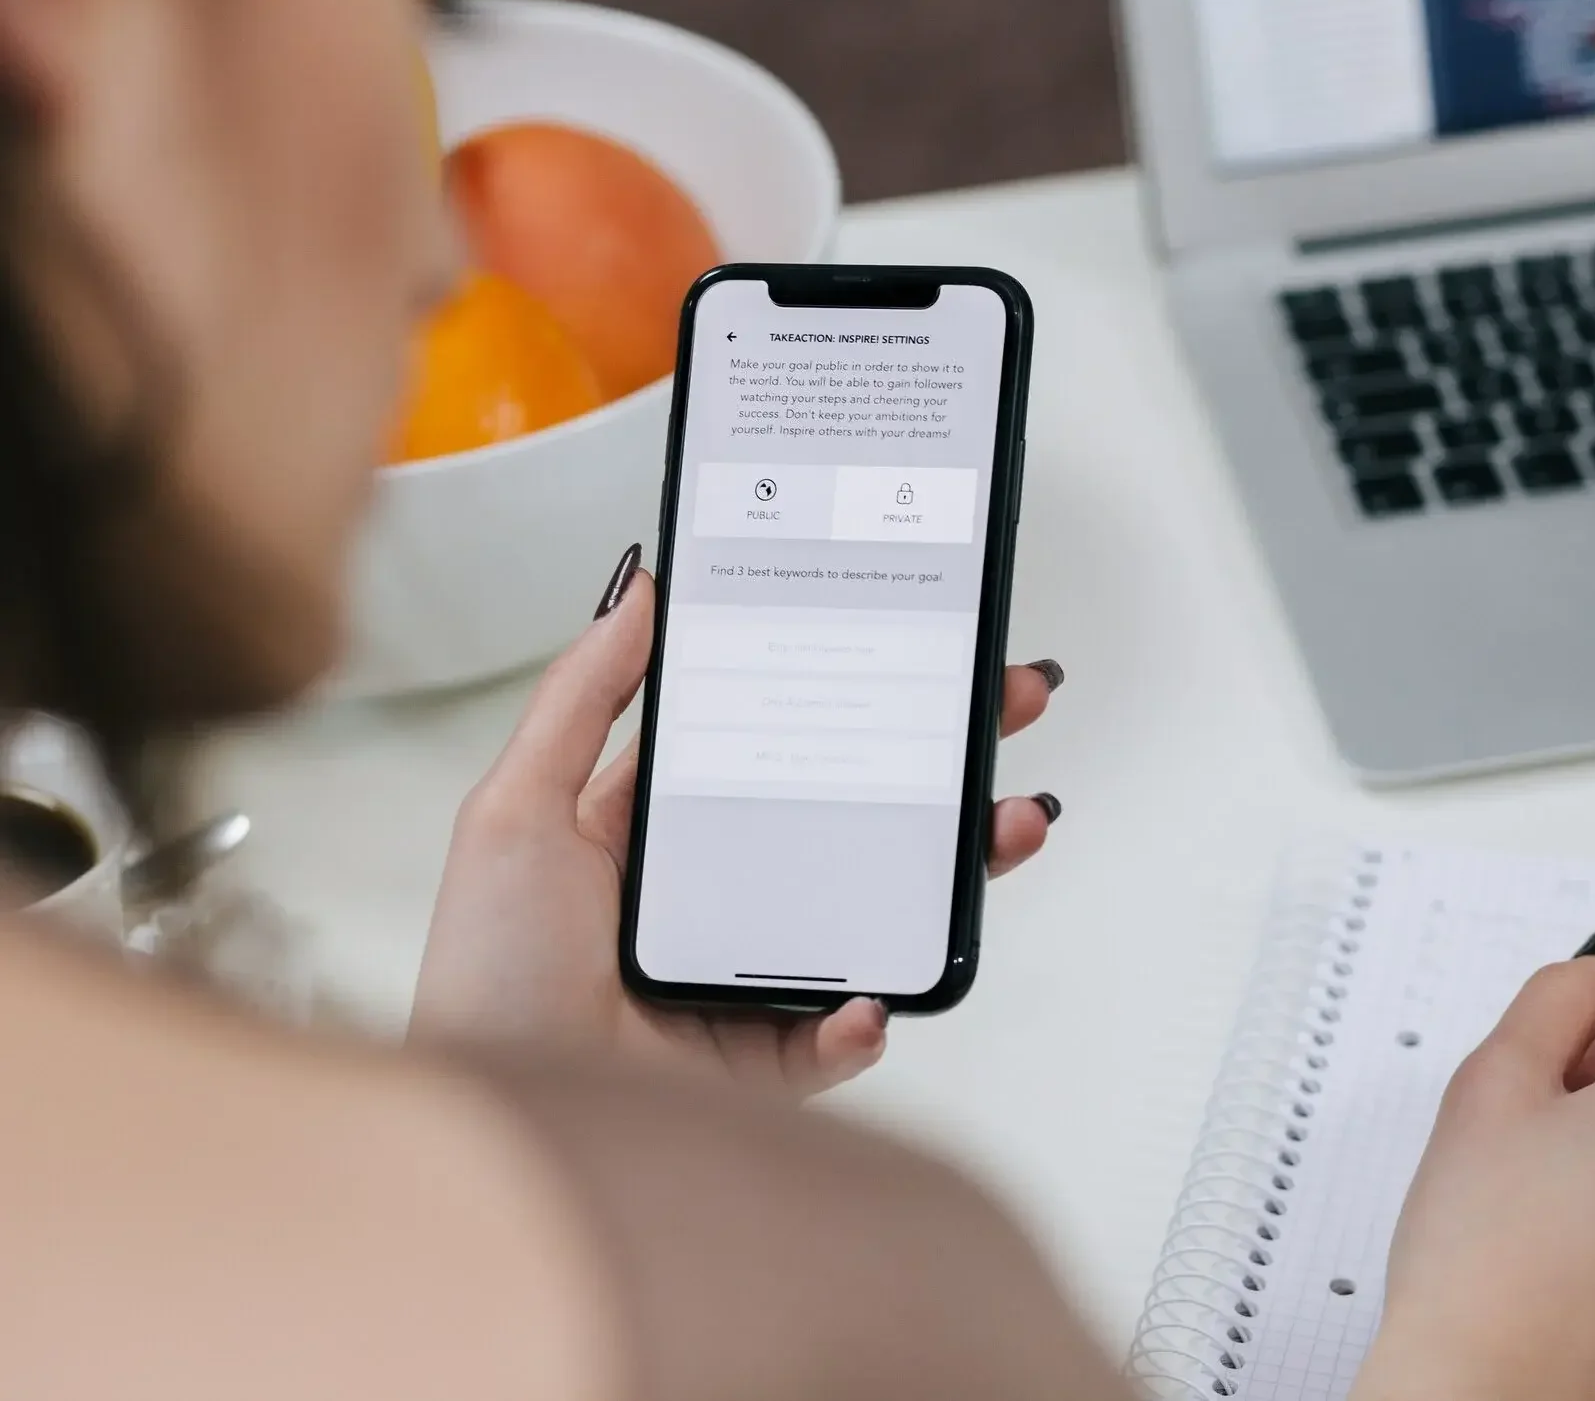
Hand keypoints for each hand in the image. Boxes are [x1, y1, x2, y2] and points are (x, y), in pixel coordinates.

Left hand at [409, 561, 1064, 1097]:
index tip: (916, 643)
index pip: (782, 742)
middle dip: (941, 760)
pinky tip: (870, 996)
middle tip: (1007, 704)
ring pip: (878, 913)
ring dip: (954, 872)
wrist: (493, 1107)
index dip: (851, 694)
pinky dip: (870, 1017)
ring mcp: (752, 976)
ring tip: (1008, 826)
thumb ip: (581, 696)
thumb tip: (639, 588)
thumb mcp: (517, 806)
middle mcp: (720, 896)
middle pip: (854, 814)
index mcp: (665, 828)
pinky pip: (841, 1036)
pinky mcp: (766, 1061)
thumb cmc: (486, 965)